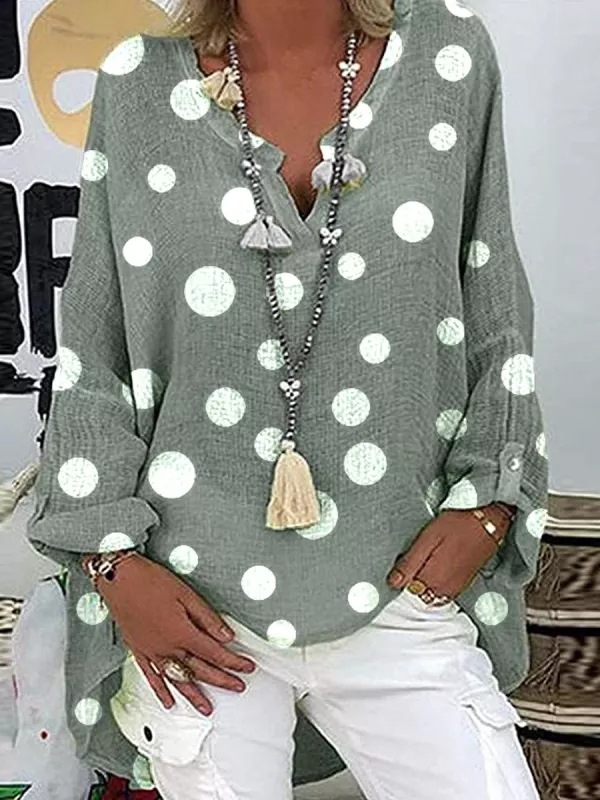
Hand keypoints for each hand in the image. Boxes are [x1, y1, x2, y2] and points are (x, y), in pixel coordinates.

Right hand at [94, 553, 256, 714]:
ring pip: (177, 679)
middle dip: (221, 680)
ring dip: (194, 695)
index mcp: (182, 632)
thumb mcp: (186, 594)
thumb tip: (226, 635)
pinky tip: (169, 702)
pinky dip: (161, 692)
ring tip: (207, 708)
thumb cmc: (150, 581)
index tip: (246, 667)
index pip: (214, 653)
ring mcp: (151, 652)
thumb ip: (207, 618)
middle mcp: (167, 647)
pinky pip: (151, 677)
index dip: (233, 662)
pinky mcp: (138, 651)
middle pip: (199, 669)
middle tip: (237, 687)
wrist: (118, 579)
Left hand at [386, 505, 511, 597]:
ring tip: (421, 563)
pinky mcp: (462, 585)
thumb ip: (411, 562)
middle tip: (407, 564)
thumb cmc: (458, 525)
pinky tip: (433, 568)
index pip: (406, 593)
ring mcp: (454, 589)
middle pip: (418, 596)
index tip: (394, 571)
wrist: (490, 524)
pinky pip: (442, 593)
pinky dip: (434, 584)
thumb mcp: (429, 537)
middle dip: (409, 584)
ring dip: (422, 585)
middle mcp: (444, 589)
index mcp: (432, 578)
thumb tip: (393, 583)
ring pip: (429, 595)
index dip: (398, 582)